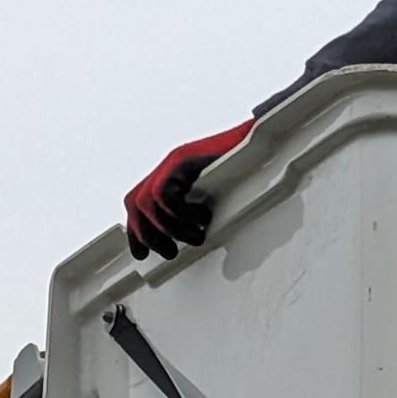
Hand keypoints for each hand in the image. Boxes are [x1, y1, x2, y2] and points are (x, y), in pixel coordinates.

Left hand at [124, 120, 252, 259]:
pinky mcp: (183, 159)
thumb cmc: (243, 171)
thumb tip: (191, 240)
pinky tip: (203, 216)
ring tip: (195, 236)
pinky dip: (181, 213)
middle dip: (149, 235)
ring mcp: (173, 161)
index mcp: (170, 176)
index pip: (137, 204)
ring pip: (147, 201)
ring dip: (170, 228)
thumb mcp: (213, 197)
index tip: (142, 254)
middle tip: (172, 252)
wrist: (260, 143)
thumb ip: (195, 214)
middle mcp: (167, 167)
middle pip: (135, 203)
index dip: (136, 231)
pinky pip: (165, 193)